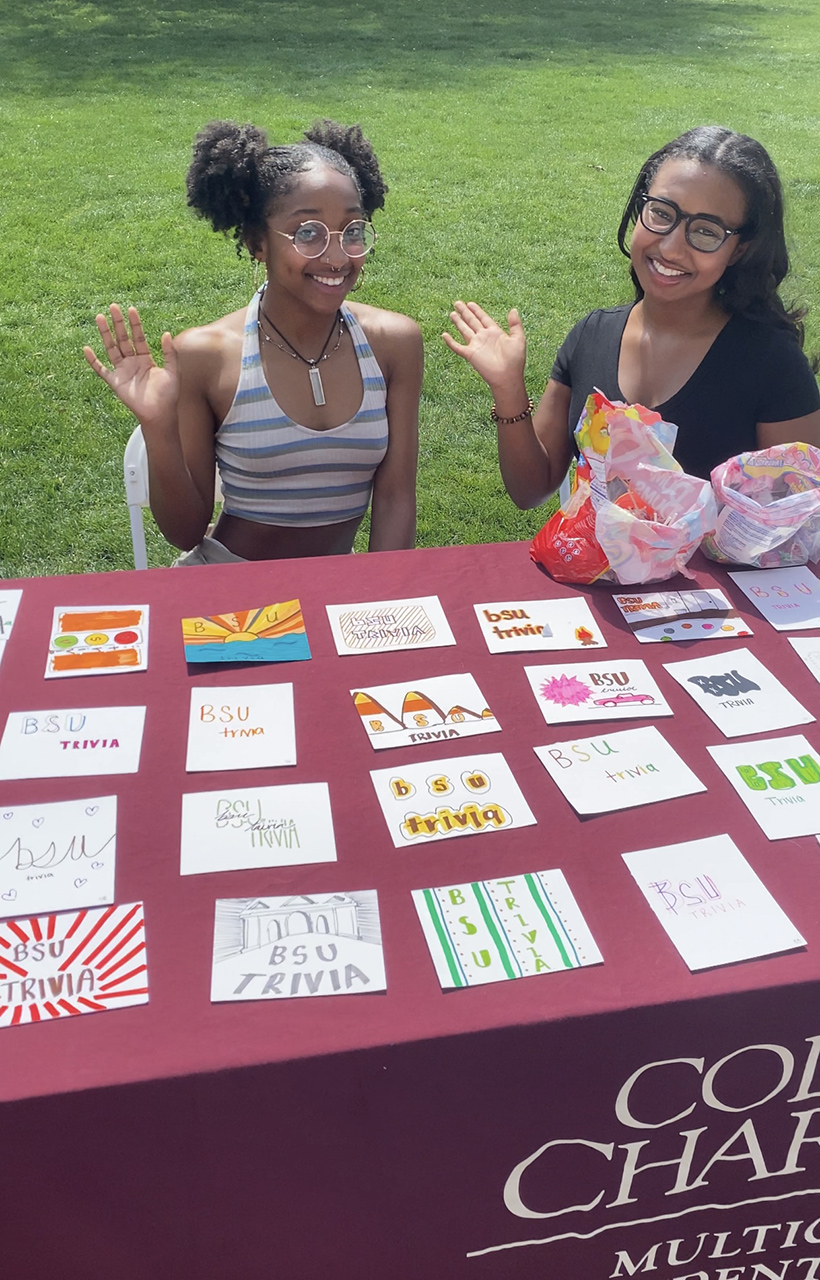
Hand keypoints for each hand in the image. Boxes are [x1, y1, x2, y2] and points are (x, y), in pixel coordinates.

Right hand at [83, 305, 178, 427]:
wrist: (160, 414)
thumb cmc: (168, 395)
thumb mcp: (172, 372)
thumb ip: (170, 353)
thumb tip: (166, 333)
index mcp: (146, 359)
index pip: (138, 337)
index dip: (135, 324)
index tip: (131, 309)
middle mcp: (132, 363)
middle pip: (123, 339)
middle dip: (118, 323)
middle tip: (113, 306)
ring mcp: (122, 371)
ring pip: (111, 348)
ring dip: (105, 334)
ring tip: (99, 317)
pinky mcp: (115, 381)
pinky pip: (101, 369)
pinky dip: (93, 360)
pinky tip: (86, 349)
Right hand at [442, 301, 526, 391]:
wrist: (507, 377)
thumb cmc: (515, 360)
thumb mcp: (518, 339)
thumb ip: (515, 324)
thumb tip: (513, 309)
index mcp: (495, 332)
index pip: (483, 318)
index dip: (476, 310)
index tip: (470, 303)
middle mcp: (484, 337)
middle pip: (472, 321)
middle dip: (465, 312)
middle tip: (457, 303)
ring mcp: (476, 345)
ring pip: (464, 330)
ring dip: (458, 322)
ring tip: (452, 314)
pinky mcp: (470, 354)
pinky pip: (457, 347)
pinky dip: (450, 341)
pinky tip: (444, 335)